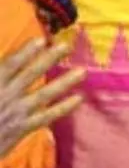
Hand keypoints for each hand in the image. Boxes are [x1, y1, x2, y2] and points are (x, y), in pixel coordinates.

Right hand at [0, 38, 84, 157]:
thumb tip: (8, 64)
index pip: (10, 65)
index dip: (25, 52)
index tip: (41, 40)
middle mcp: (6, 96)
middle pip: (30, 74)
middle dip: (49, 59)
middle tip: (66, 46)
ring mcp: (16, 112)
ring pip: (43, 94)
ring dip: (64, 82)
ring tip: (82, 71)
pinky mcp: (22, 127)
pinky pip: (46, 116)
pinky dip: (63, 108)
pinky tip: (79, 99)